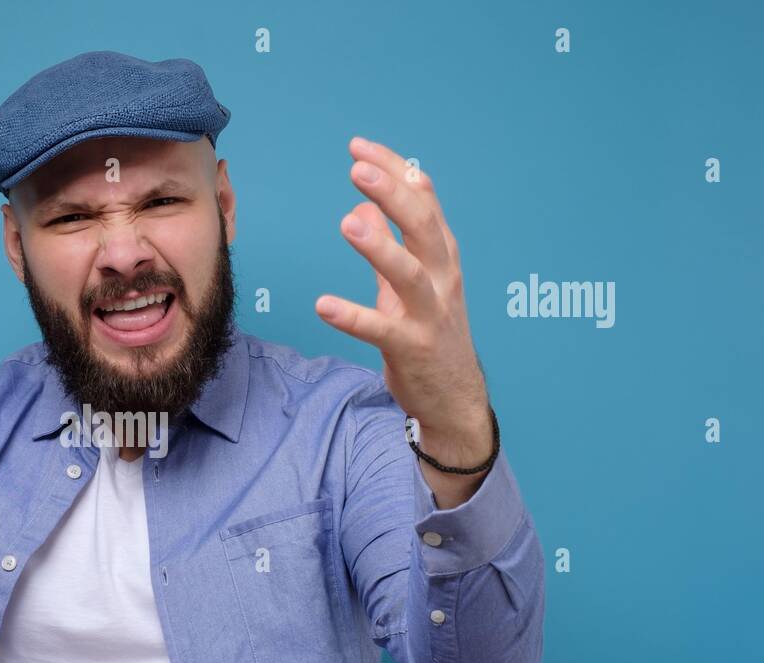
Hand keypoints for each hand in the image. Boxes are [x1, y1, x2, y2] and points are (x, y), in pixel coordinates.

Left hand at [315, 137, 490, 467]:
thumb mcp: (408, 286)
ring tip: (347, 224)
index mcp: (441, 257)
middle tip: (358, 168)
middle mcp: (442, 279)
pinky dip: (353, 316)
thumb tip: (362, 208)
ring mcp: (431, 314)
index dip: (394, 172)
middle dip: (394, 194)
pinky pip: (381, 330)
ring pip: (410, 274)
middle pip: (424, 226)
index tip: (360, 148)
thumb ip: (388, 246)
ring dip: (380, 248)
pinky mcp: (413, 349)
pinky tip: (323, 305)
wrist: (455, 398)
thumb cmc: (430, 335)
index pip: (424, 200)